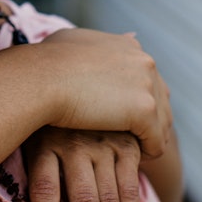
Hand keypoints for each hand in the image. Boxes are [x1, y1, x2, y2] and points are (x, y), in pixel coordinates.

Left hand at [23, 127, 140, 201]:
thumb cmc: (41, 123)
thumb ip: (30, 171)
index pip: (44, 191)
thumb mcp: (26, 138)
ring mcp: (103, 144)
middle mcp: (75, 144)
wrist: (68, 81)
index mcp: (44, 143)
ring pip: (108, 201)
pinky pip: (129, 191)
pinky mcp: (126, 146)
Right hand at [40, 29, 171, 158]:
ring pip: (162, 122)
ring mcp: (146, 84)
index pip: (146, 76)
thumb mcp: (70, 42)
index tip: (119, 113)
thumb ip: (91, 46)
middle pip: (160, 98)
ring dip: (149, 137)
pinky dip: (147, 152)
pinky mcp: (144, 109)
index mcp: (128, 46)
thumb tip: (99, 43)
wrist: (40, 79)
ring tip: (132, 152)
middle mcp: (143, 60)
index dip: (133, 97)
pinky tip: (134, 159)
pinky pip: (157, 141)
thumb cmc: (45, 63)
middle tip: (130, 137)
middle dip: (147, 119)